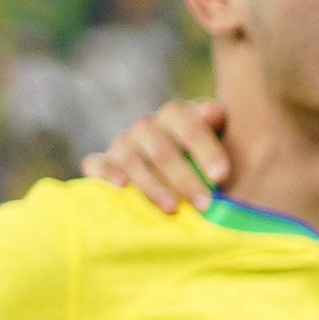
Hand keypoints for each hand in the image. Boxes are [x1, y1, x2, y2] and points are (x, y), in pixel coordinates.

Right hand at [82, 98, 233, 212]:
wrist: (175, 168)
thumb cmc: (207, 158)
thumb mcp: (222, 141)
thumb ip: (220, 129)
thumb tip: (214, 111)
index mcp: (178, 115)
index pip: (188, 124)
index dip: (205, 149)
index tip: (222, 176)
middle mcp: (148, 127)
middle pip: (162, 148)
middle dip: (184, 178)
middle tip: (205, 204)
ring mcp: (123, 144)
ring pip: (132, 160)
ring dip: (152, 185)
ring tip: (172, 208)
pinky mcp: (103, 162)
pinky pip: (96, 164)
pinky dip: (105, 174)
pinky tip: (121, 187)